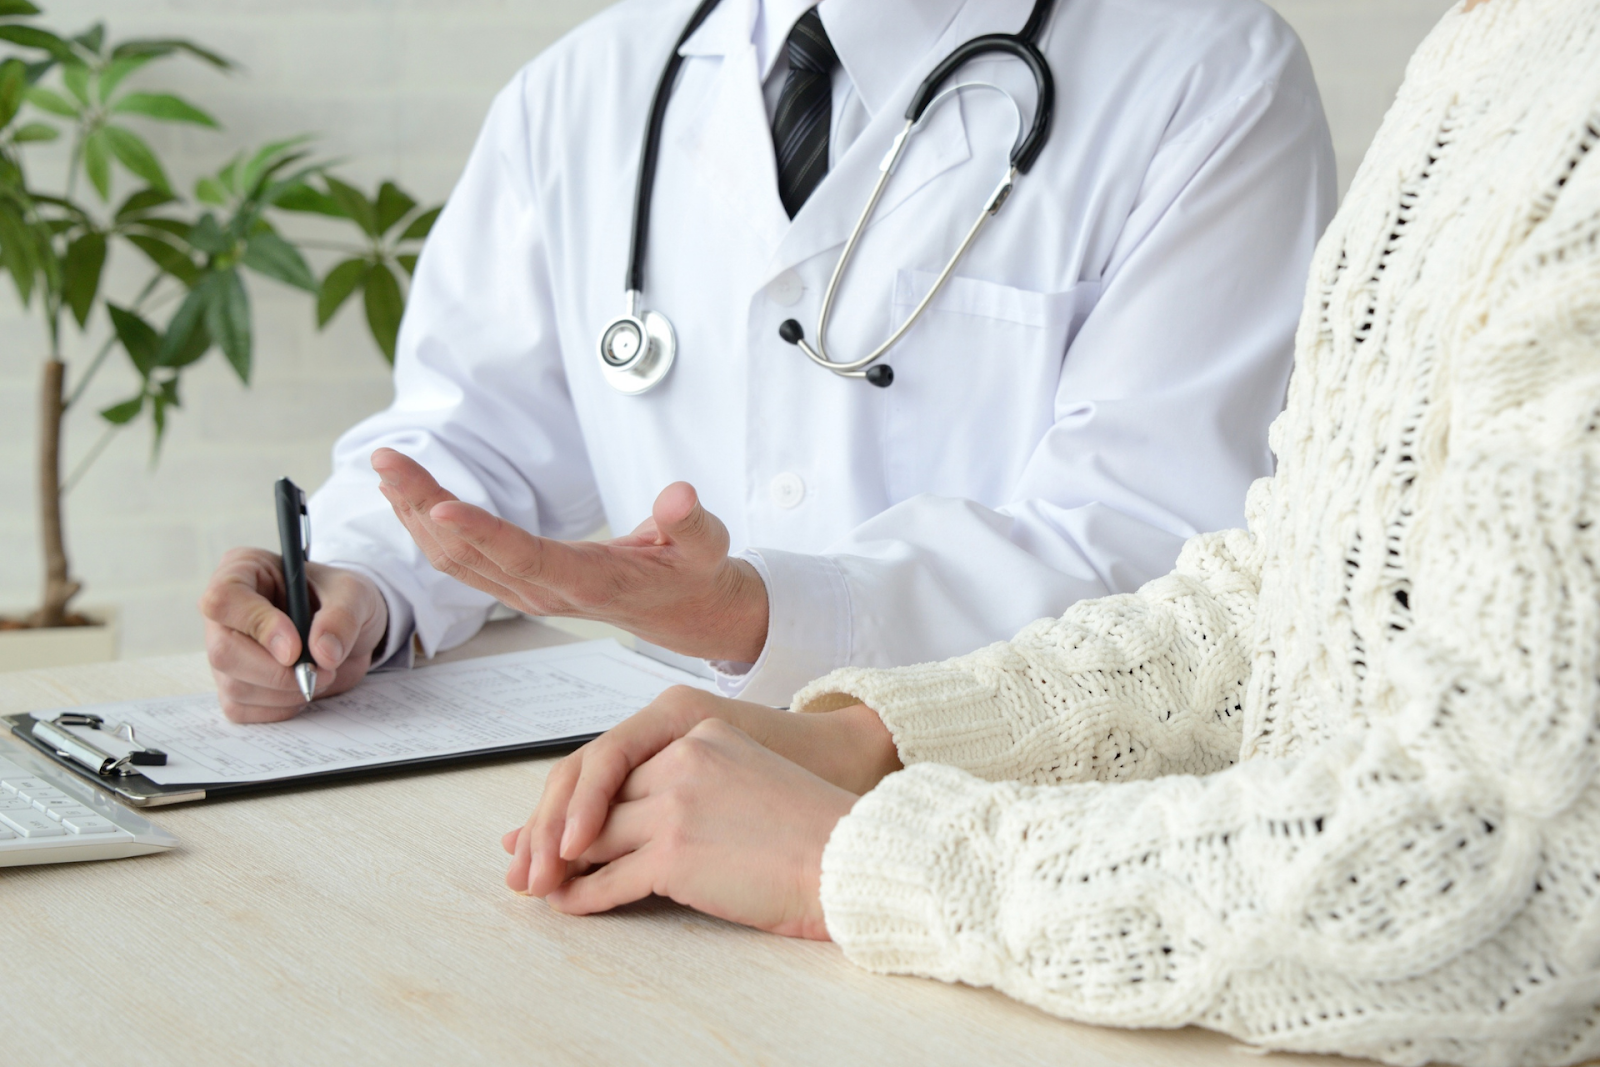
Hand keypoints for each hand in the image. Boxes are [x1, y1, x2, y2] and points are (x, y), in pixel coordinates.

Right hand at [199, 548, 388, 722]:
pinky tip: (303, 689)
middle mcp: (224, 613)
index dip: (259, 627)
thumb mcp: (353, 593)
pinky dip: (280, 707)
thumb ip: (341, 617)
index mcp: (243, 572)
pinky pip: (242, 709)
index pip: (224, 600)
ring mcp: (225, 651)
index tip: (295, 648)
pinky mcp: (233, 685)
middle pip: (224, 651)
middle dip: (277, 672)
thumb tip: (323, 653)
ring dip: (285, 691)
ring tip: (321, 674)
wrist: (347, 629)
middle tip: (321, 671)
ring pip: (234, 685)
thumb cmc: (340, 598)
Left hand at [371, 448, 767, 662]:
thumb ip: (691, 523)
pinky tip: (411, 499)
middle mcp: (547, 593)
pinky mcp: (519, 586)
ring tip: (388, 469)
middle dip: (423, 505)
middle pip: (472, 554)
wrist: (686, 612)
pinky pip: (462, 562)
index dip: (481, 533)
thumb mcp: (708, 546)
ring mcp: (527, 594)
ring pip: (456, 560)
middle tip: (388, 461)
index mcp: (588, 581)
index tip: (439, 507)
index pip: (526, 557)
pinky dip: (430, 528)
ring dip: (415, 514)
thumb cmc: (693, 574)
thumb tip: (679, 495)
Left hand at [509, 719, 857, 939]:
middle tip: (520, 858)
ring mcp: (674, 805)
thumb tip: (624, 812)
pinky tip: (568, 905)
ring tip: (538, 886)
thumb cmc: (809, 826)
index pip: (613, 759)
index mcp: (697, 732)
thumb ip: (689, 779)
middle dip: (550, 830)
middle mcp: (680, 759)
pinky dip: (582, 896)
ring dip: (558, 865)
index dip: (573, 795)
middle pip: (592, 793)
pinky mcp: (673, 853)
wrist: (850, 855)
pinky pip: (607, 878)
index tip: (547, 820)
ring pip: (592, 836)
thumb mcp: (746, 775)